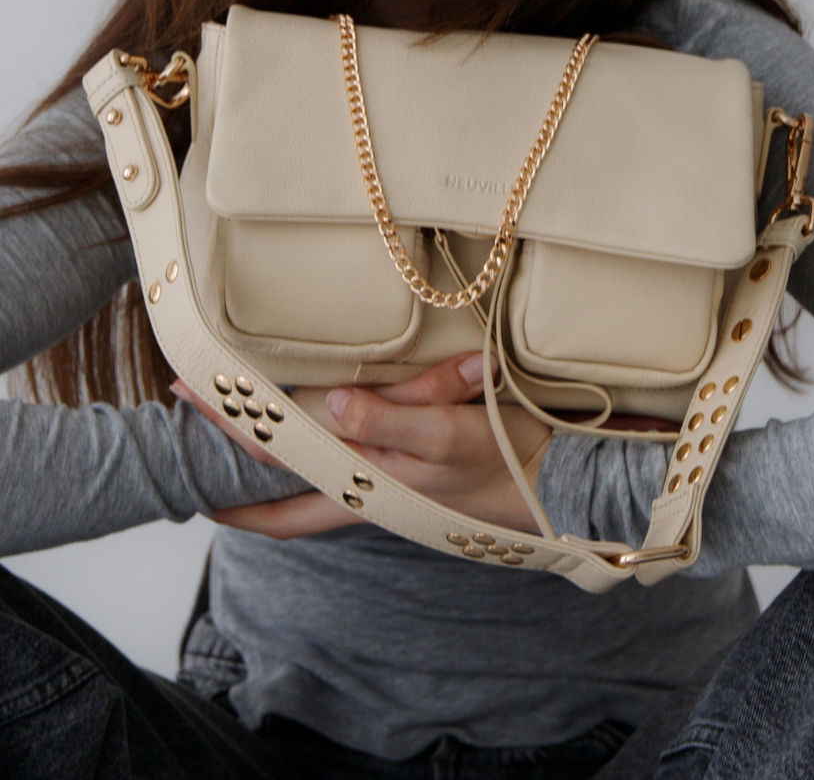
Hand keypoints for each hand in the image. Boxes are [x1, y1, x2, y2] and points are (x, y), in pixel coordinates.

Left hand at [176, 353, 550, 539]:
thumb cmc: (505, 460)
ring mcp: (381, 484)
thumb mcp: (449, 435)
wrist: (557, 485)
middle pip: (275, 479)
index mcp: (365, 475)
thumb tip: (331, 403)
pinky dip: (307, 464)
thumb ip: (390, 419)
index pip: (279, 448)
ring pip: (301, 483)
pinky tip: (301, 448)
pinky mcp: (403, 476)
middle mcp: (363, 485)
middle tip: (188, 424)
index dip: (231, 422)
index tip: (190, 394)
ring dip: (258, 472)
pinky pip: (340, 472)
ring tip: (223, 446)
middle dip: (226, 465)